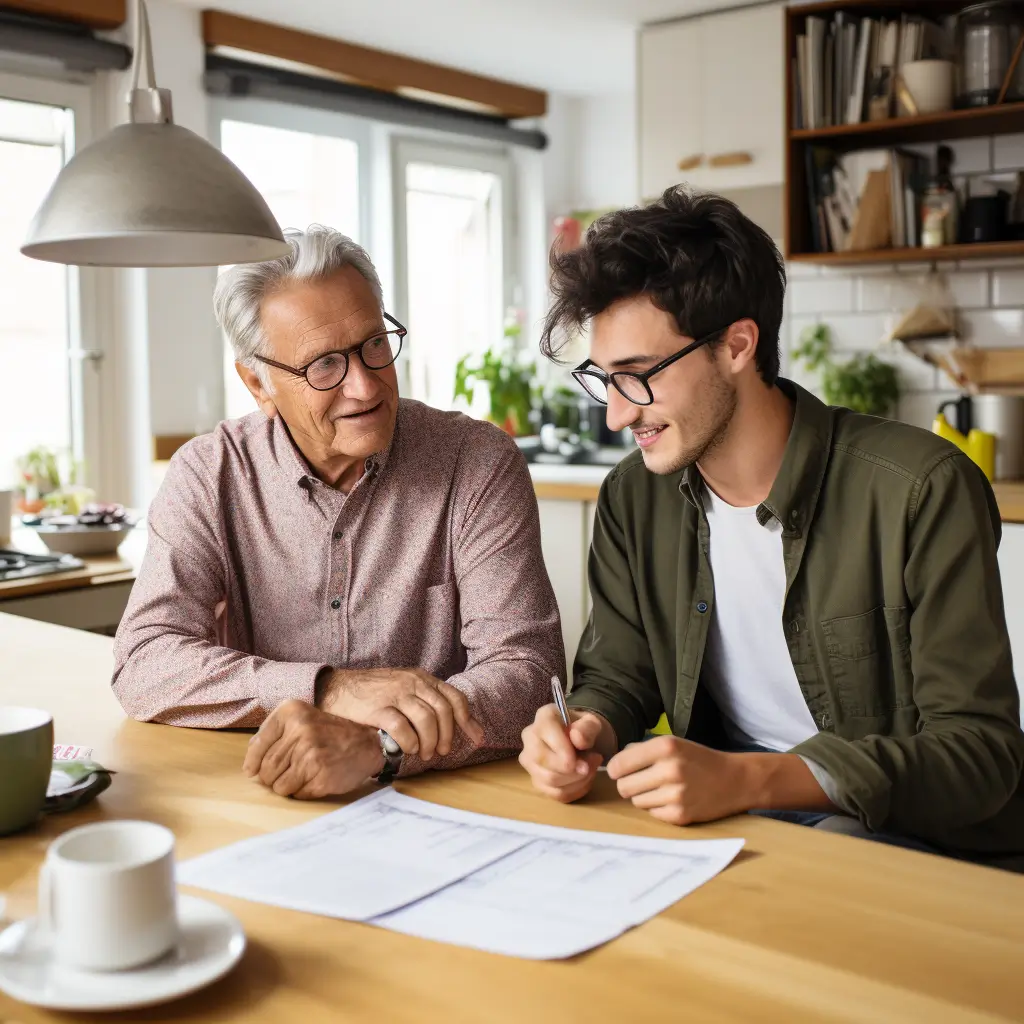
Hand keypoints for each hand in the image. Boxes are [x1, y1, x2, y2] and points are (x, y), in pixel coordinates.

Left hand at [243, 699, 382, 798]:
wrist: (368, 744)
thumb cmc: (330, 735)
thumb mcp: (303, 720)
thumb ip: (274, 734)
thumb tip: (249, 761)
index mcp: (291, 712)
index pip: (257, 746)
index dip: (253, 763)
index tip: (253, 771)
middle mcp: (299, 730)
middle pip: (266, 770)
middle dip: (271, 778)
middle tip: (289, 773)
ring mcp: (310, 753)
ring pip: (278, 785)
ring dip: (287, 786)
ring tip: (304, 774)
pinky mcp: (320, 774)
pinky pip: (296, 794)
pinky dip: (302, 792)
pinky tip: (315, 779)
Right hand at [317, 668, 483, 760]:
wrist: (334, 689)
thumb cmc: (372, 693)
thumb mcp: (402, 688)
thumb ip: (425, 701)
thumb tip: (454, 725)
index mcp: (420, 678)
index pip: (454, 697)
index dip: (468, 721)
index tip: (477, 739)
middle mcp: (411, 684)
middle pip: (443, 711)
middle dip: (448, 735)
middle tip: (442, 751)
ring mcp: (394, 695)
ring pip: (426, 719)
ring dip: (430, 741)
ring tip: (424, 753)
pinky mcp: (377, 709)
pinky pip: (402, 727)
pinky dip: (410, 741)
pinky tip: (408, 748)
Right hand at [519, 705, 614, 802]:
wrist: (583, 741)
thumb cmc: (585, 730)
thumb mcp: (593, 724)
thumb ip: (588, 728)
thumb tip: (577, 738)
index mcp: (544, 717)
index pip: (545, 733)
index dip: (564, 749)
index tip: (586, 757)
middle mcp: (530, 737)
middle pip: (542, 760)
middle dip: (571, 769)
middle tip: (590, 766)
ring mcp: (529, 761)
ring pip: (548, 779)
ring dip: (576, 780)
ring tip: (589, 770)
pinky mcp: (536, 780)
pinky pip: (553, 793)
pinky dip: (573, 791)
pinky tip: (583, 781)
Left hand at [607, 735, 754, 824]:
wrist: (735, 780)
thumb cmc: (698, 760)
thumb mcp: (673, 744)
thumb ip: (642, 750)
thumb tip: (613, 762)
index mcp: (665, 746)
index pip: (618, 764)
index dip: (616, 769)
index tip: (620, 771)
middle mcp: (669, 769)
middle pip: (623, 786)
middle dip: (628, 784)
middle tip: (643, 781)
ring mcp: (676, 794)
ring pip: (636, 801)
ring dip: (644, 796)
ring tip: (662, 789)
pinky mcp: (680, 815)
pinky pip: (652, 813)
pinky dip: (658, 808)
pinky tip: (673, 799)